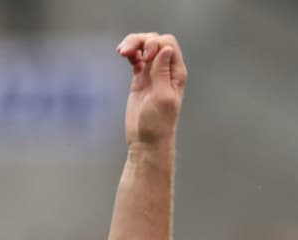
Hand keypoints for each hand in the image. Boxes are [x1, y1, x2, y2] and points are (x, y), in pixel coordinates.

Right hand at [117, 32, 187, 146]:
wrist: (147, 140)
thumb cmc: (158, 124)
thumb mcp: (162, 97)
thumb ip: (163, 72)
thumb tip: (165, 49)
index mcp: (177, 74)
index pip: (168, 44)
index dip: (155, 43)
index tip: (145, 58)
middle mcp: (166, 71)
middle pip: (154, 40)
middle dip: (140, 41)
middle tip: (127, 54)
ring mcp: (152, 74)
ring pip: (144, 46)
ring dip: (132, 44)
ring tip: (121, 52)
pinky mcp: (140, 78)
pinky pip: (135, 57)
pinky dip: (129, 52)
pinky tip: (124, 57)